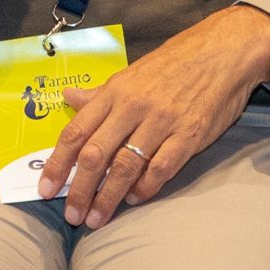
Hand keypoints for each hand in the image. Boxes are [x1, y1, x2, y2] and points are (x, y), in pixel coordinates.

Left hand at [36, 5, 269, 226]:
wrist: (224, 51)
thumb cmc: (176, 63)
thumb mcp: (132, 73)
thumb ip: (100, 94)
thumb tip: (69, 99)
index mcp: (115, 91)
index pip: (77, 132)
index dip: (58, 163)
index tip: (46, 189)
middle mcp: (133, 107)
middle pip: (96, 155)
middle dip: (80, 190)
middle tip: (72, 215)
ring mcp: (161, 121)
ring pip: (125, 167)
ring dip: (108, 197)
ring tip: (98, 219)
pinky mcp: (189, 135)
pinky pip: (161, 169)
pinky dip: (145, 188)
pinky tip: (135, 199)